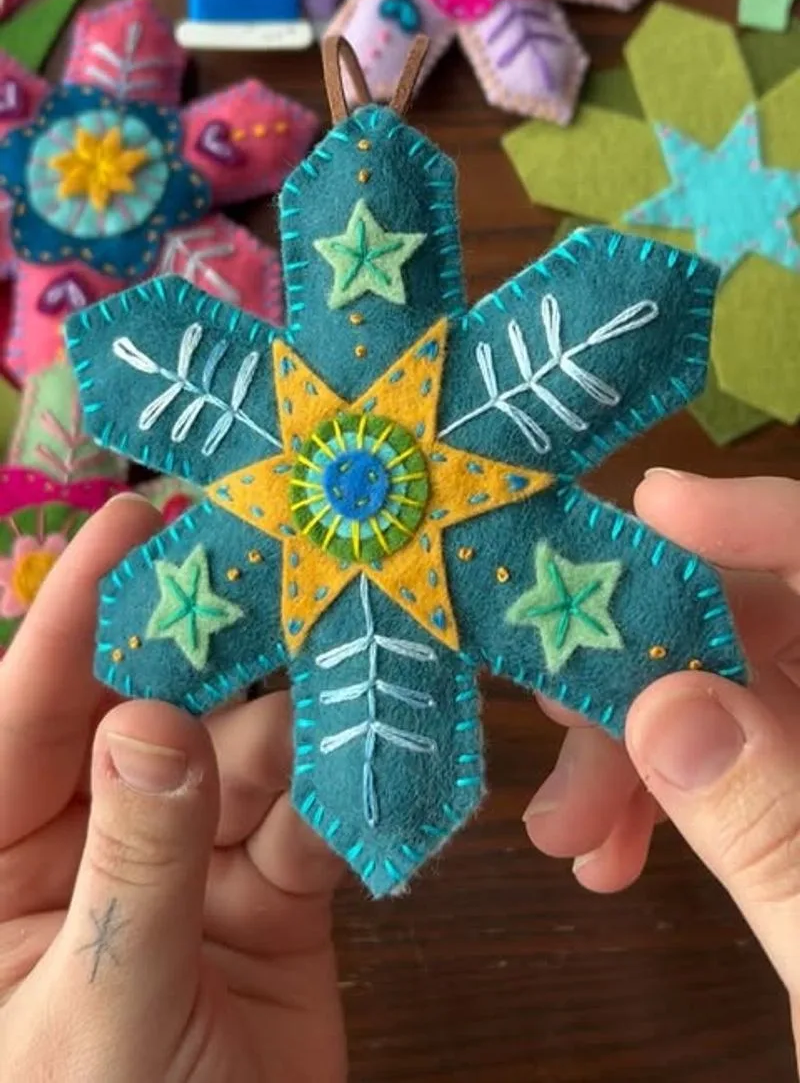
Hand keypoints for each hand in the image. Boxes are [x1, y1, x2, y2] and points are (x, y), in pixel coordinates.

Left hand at [0, 494, 345, 1082]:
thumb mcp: (96, 1018)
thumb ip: (131, 868)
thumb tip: (150, 721)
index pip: (26, 712)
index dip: (81, 612)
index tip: (139, 519)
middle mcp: (90, 839)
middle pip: (153, 707)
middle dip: (217, 638)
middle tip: (284, 553)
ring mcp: (188, 861)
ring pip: (247, 751)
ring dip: (303, 706)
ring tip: (359, 638)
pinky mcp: (274, 894)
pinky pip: (315, 819)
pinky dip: (355, 787)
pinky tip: (393, 742)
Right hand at [525, 472, 799, 1060]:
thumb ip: (780, 836)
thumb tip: (666, 702)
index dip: (766, 519)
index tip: (651, 508)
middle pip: (787, 624)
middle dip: (655, 662)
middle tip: (555, 720)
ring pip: (750, 692)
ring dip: (644, 743)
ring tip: (569, 835)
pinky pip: (749, 760)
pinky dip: (674, 792)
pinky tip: (616, 857)